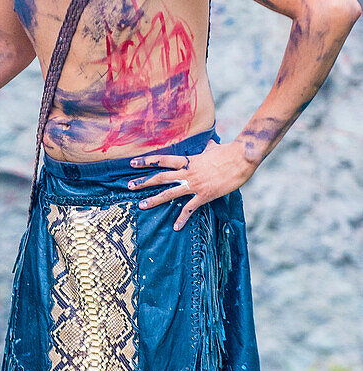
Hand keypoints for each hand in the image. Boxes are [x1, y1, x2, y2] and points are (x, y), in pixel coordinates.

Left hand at [127, 140, 256, 229]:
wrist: (241, 158)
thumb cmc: (228, 152)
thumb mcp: (214, 148)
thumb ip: (207, 148)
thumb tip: (208, 143)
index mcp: (189, 160)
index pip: (162, 160)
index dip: (146, 161)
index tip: (132, 163)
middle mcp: (188, 172)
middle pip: (160, 177)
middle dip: (143, 182)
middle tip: (128, 186)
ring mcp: (195, 184)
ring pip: (170, 193)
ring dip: (154, 200)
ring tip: (141, 205)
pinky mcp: (204, 195)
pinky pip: (190, 209)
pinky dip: (182, 219)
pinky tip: (176, 227)